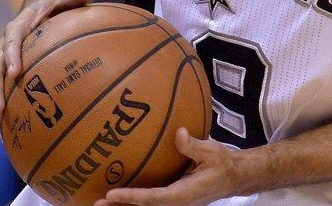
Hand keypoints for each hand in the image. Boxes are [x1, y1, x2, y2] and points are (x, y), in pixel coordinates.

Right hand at [0, 0, 89, 129]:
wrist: (37, 10)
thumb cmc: (53, 7)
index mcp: (17, 27)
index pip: (11, 42)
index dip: (11, 57)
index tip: (14, 73)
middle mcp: (5, 45)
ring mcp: (3, 60)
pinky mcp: (6, 72)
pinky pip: (1, 90)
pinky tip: (1, 130)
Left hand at [96, 128, 243, 205]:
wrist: (234, 177)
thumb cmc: (223, 164)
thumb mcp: (212, 152)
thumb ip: (193, 146)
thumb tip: (179, 132)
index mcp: (184, 194)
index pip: (153, 198)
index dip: (132, 197)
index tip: (112, 193)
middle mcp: (176, 203)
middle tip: (98, 202)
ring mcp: (173, 203)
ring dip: (124, 205)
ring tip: (101, 201)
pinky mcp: (171, 198)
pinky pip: (150, 201)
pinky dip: (133, 199)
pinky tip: (119, 194)